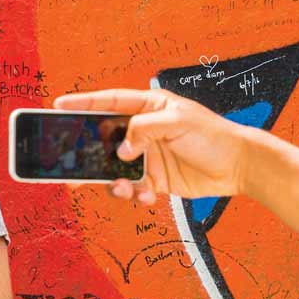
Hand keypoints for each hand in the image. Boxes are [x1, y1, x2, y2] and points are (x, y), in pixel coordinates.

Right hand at [52, 89, 254, 204]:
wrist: (240, 166)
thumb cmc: (213, 136)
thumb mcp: (177, 122)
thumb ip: (144, 130)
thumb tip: (122, 151)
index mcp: (148, 108)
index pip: (109, 102)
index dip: (83, 103)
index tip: (58, 106)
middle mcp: (144, 131)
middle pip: (105, 139)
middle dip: (87, 151)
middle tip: (68, 161)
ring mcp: (148, 156)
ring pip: (116, 169)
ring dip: (113, 180)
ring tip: (121, 188)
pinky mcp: (155, 180)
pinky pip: (133, 188)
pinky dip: (134, 194)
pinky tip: (145, 196)